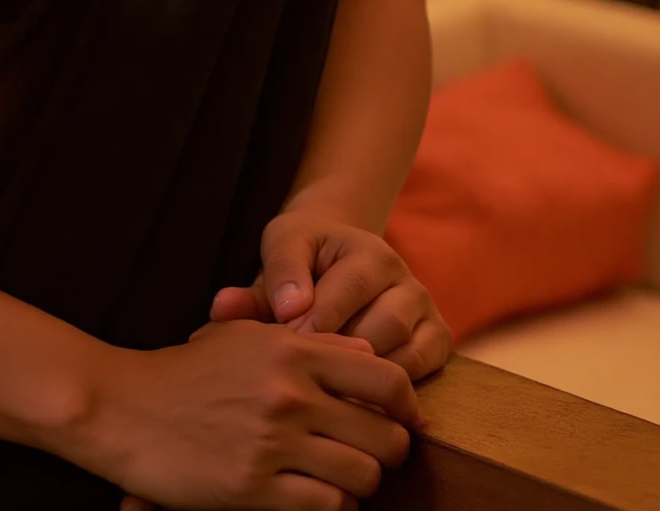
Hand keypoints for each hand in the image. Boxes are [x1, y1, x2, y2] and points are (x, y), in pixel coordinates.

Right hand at [72, 319, 415, 510]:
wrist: (125, 406)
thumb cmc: (187, 371)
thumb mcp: (245, 336)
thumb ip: (308, 343)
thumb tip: (370, 360)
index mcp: (290, 349)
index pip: (386, 378)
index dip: (405, 405)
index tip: (398, 419)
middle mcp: (290, 392)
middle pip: (386, 435)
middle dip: (387, 450)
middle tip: (366, 453)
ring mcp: (274, 441)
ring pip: (364, 475)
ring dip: (358, 482)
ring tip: (337, 477)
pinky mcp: (256, 487)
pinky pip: (328, 506)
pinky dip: (331, 506)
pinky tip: (312, 495)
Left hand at [207, 212, 450, 380]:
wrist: (336, 255)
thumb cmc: (300, 262)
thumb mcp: (277, 257)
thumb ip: (255, 286)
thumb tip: (223, 307)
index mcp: (364, 250)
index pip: (348, 288)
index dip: (319, 320)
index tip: (290, 346)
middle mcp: (402, 277)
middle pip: (385, 323)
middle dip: (347, 353)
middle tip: (313, 383)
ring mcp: (423, 307)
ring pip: (406, 349)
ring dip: (370, 378)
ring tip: (333, 402)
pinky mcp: (436, 337)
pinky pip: (426, 368)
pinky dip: (397, 390)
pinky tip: (362, 409)